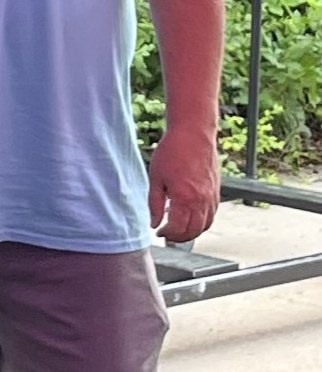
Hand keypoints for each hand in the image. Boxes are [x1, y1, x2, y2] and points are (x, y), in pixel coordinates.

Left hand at [148, 122, 220, 245]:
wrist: (194, 133)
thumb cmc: (172, 152)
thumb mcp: (156, 179)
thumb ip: (155, 204)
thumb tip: (154, 223)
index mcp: (184, 198)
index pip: (178, 228)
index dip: (167, 234)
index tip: (159, 232)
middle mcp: (202, 199)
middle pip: (194, 231)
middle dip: (179, 237)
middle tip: (167, 234)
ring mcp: (212, 195)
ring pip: (206, 224)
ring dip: (192, 231)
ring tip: (178, 229)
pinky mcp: (217, 190)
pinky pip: (212, 213)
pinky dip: (203, 221)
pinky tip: (190, 216)